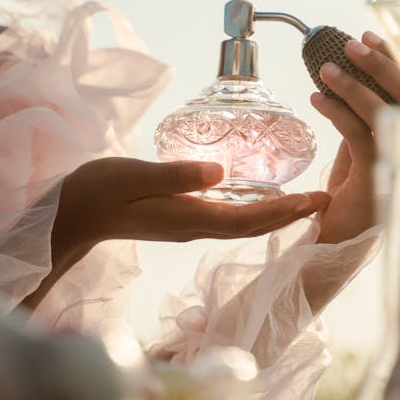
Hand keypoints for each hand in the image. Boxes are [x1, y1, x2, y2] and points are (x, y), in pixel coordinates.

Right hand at [23, 158, 329, 308]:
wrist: (73, 215)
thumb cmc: (100, 190)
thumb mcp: (135, 175)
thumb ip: (176, 175)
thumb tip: (220, 173)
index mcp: (190, 218)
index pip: (249, 219)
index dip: (286, 211)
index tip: (317, 201)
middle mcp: (197, 227)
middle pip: (255, 226)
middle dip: (293, 214)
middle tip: (327, 200)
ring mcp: (190, 225)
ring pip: (245, 224)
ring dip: (278, 214)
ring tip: (307, 201)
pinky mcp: (184, 218)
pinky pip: (231, 218)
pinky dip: (255, 210)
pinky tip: (264, 198)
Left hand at [310, 30, 399, 245]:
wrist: (338, 241)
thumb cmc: (351, 196)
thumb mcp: (362, 149)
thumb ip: (366, 119)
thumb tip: (350, 77)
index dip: (397, 59)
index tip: (372, 36)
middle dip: (381, 63)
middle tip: (352, 43)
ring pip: (385, 112)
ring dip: (354, 85)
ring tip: (326, 69)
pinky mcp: (377, 178)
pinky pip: (358, 134)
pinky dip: (336, 111)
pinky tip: (316, 99)